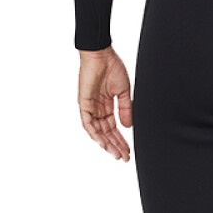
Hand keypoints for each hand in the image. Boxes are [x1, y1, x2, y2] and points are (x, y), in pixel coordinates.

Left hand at [78, 46, 132, 160]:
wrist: (101, 55)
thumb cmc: (112, 67)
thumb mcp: (122, 92)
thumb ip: (125, 109)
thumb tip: (128, 127)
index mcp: (106, 106)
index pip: (113, 128)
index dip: (121, 140)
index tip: (128, 151)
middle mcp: (97, 109)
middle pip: (106, 133)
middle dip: (116, 146)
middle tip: (124, 157)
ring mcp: (90, 107)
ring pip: (97, 131)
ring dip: (107, 144)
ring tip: (116, 154)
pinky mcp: (84, 103)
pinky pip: (88, 123)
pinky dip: (95, 134)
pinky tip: (103, 143)